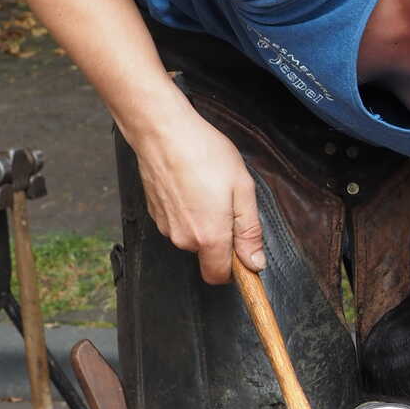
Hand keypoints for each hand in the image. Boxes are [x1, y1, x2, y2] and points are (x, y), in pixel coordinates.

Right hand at [135, 103, 264, 282]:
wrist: (163, 132)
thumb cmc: (203, 153)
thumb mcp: (242, 190)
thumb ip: (249, 232)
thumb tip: (254, 263)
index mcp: (209, 237)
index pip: (218, 276)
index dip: (234, 267)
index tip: (242, 250)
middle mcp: (184, 238)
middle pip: (207, 254)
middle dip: (221, 236)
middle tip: (227, 201)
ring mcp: (166, 226)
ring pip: (192, 237)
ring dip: (203, 221)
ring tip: (207, 187)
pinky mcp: (154, 213)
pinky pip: (177, 222)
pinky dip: (187, 210)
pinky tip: (191, 185)